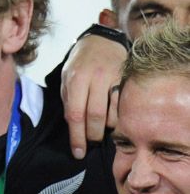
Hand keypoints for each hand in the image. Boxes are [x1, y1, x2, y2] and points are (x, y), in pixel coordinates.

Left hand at [61, 33, 125, 157]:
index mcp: (75, 79)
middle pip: (95, 116)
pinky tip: (113, 125)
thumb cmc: (80, 63)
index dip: (76, 136)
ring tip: (101, 135)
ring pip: (113, 114)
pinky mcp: (127, 81)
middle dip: (92, 136)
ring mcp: (114, 79)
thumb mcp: (66, 77)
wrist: (102, 41)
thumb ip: (68, 100)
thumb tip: (72, 126)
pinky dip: (119, 120)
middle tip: (90, 145)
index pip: (75, 114)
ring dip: (107, 130)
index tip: (78, 152)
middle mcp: (95, 79)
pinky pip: (124, 107)